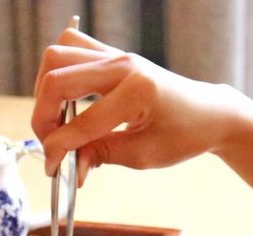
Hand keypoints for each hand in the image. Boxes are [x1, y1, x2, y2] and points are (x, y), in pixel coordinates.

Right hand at [31, 30, 252, 235]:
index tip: (52, 170)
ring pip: (57, 56)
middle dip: (43, 117)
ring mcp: (116, 55)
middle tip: (50, 144)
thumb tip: (67, 163)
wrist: (209, 113)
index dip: (58, 150)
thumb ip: (101, 155)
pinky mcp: (112, 54)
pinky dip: (57, 71)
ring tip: (56, 121)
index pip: (81, 123)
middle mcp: (123, 65)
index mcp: (137, 91)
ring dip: (45, 91)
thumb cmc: (183, 136)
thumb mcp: (144, 155)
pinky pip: (71, 47)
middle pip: (57, 80)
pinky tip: (65, 98)